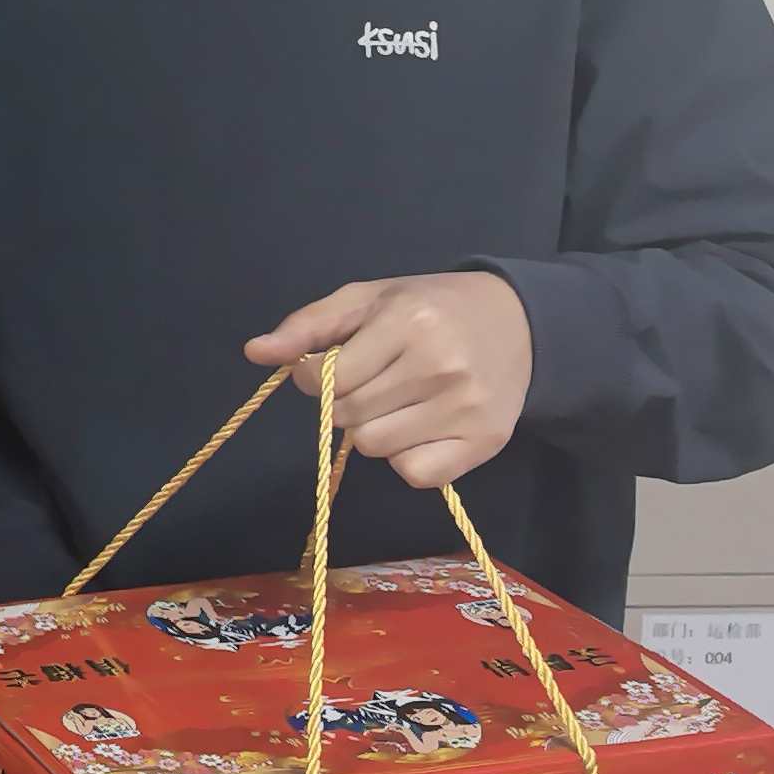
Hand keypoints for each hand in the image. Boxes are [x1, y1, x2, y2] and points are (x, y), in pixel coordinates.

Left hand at [248, 272, 535, 490]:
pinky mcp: (485, 442)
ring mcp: (466, 408)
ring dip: (373, 429)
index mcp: (408, 323)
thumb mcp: (367, 299)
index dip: (314, 376)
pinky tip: (421, 426)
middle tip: (372, 379)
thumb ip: (308, 325)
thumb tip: (255, 352)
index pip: (327, 378)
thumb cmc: (429, 307)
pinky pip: (415, 474)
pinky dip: (407, 458)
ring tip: (398, 399)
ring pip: (376, 448)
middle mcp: (440, 366)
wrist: (518, 321)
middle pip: (348, 416)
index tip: (331, 364)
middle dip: (344, 401)